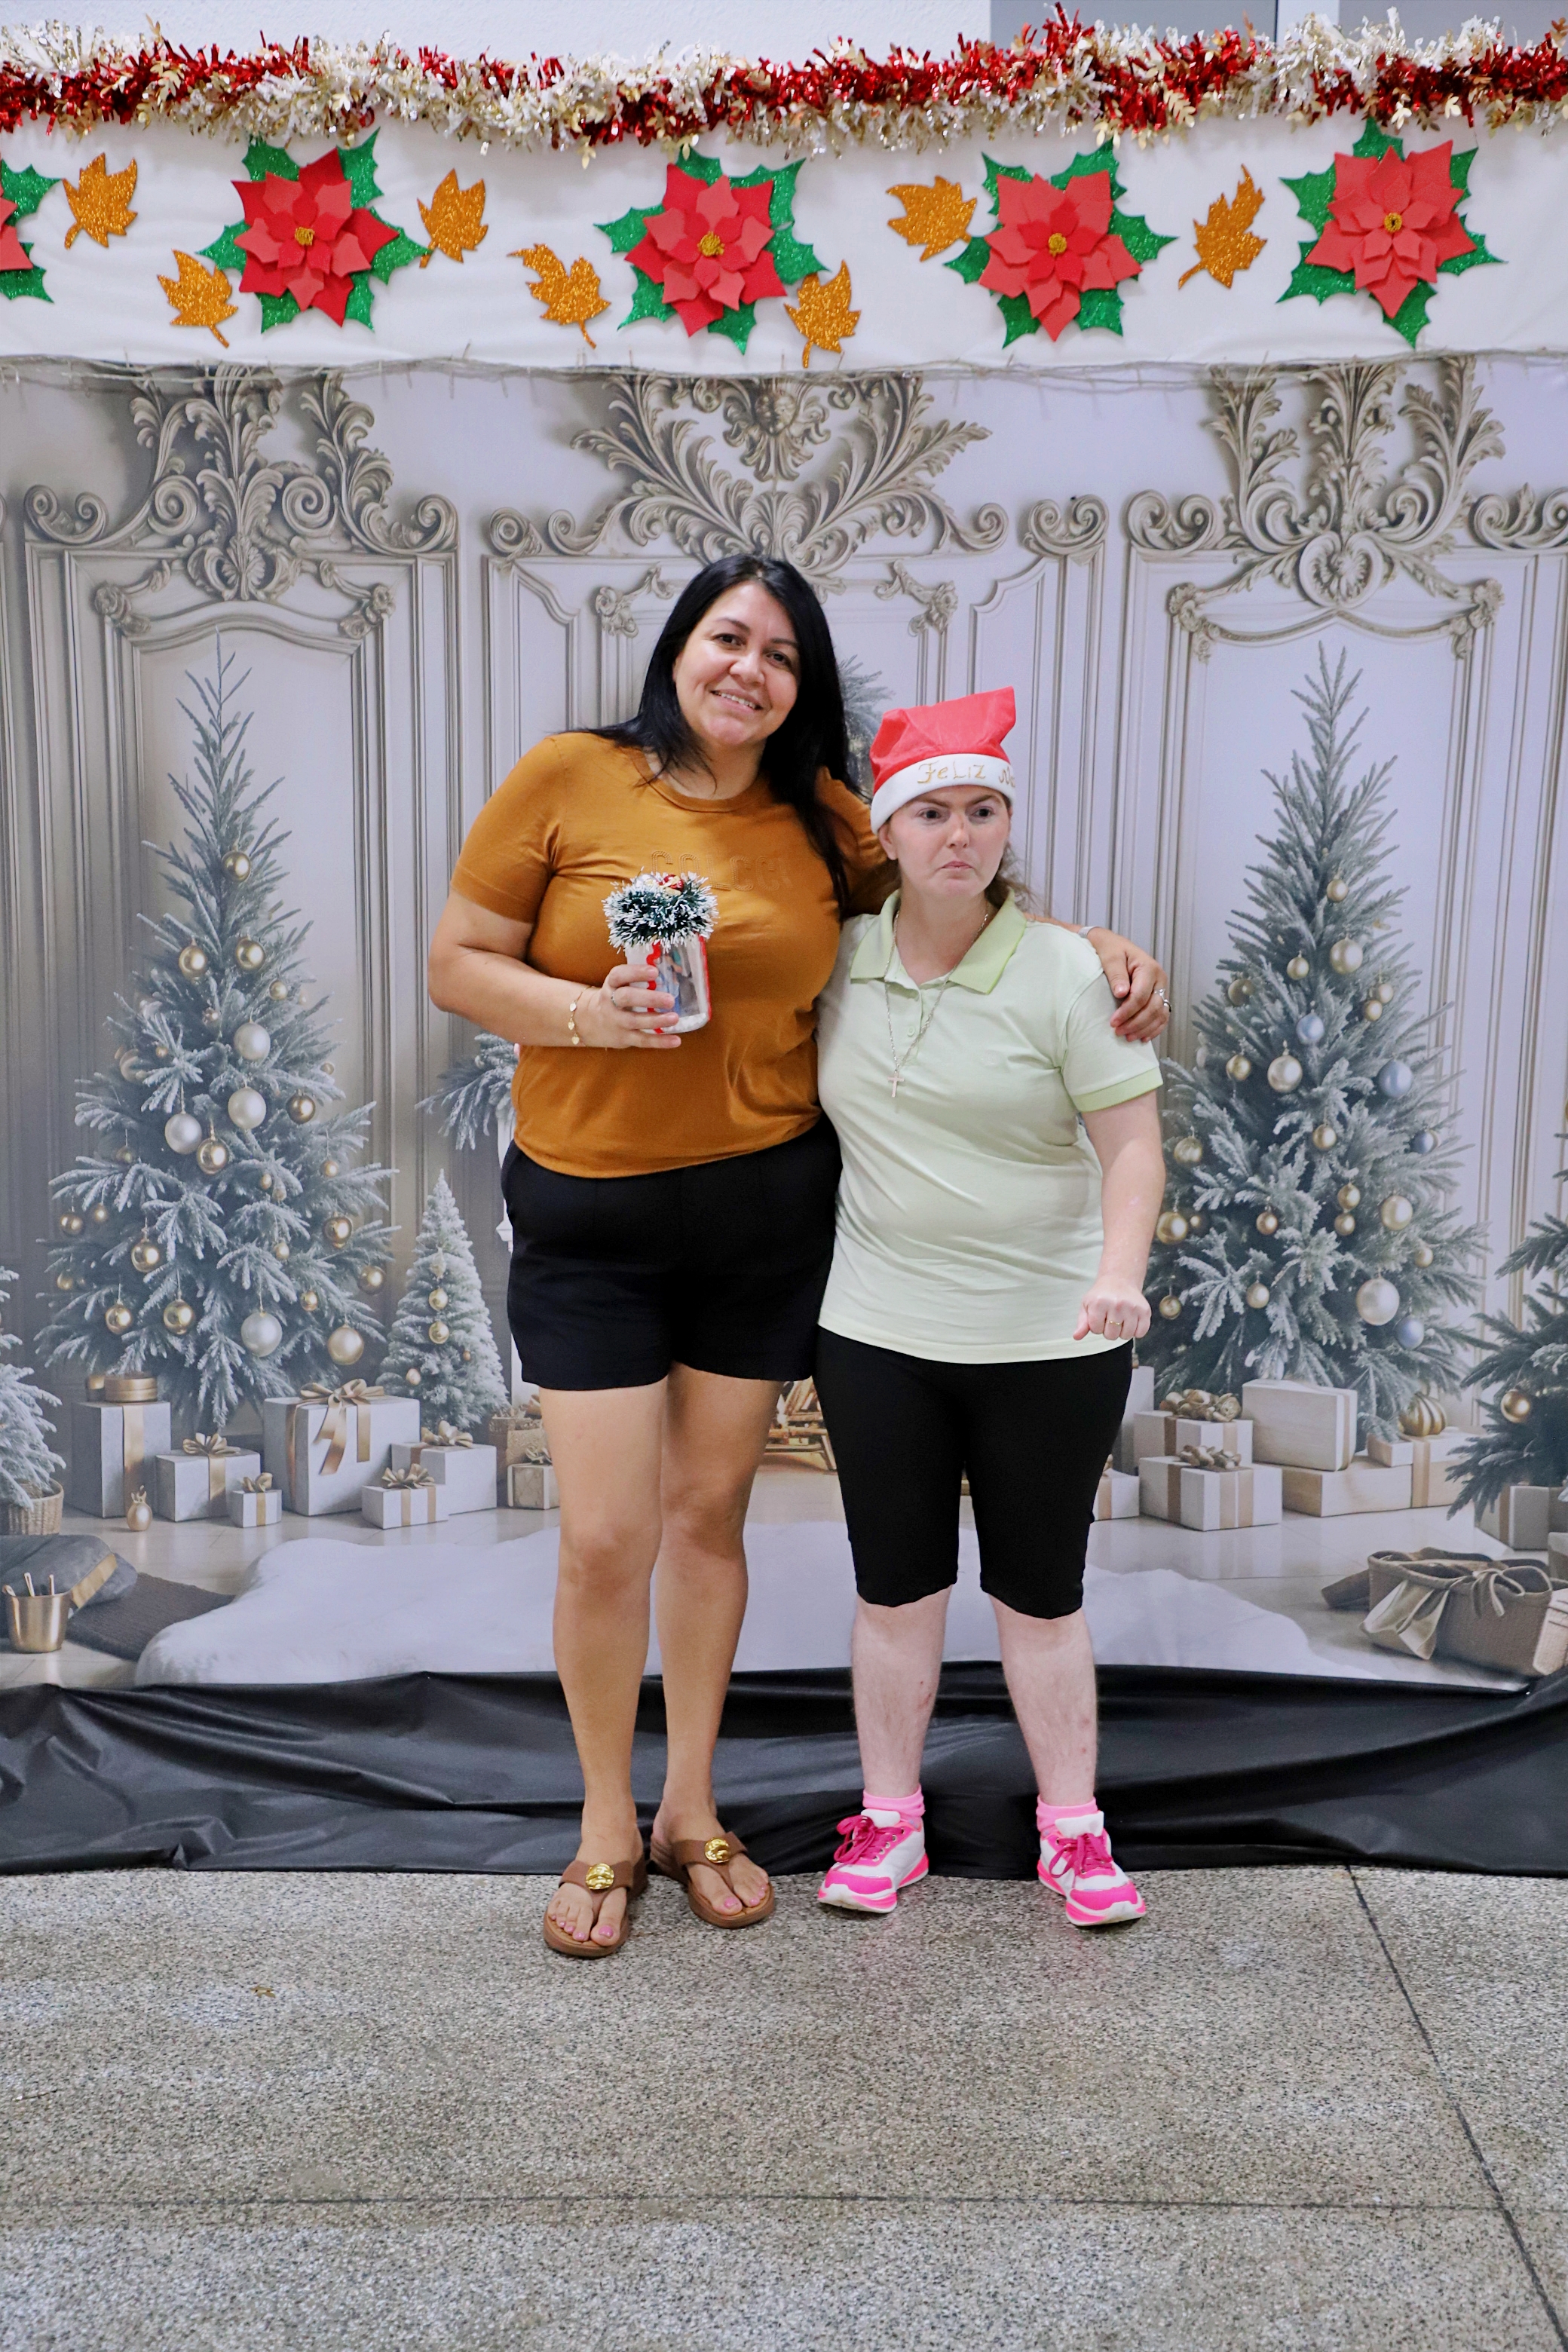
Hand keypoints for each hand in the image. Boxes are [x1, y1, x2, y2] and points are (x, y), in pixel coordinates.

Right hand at [577, 962, 681, 1050]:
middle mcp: (611, 1002)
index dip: (636, 972)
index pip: (619, 975)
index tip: (655, 972)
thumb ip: (638, 980)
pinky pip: (642, 1040)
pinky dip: (660, 1042)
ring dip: (656, 1020)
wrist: (590, 1021)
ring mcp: (616, 1022)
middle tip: (670, 999)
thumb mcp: (619, 985)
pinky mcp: (624, 1038)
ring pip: (635, 1021)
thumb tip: (673, 974)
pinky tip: (676, 1040)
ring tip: (674, 1018)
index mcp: (611, 984)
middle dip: (649, 998)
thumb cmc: (615, 998)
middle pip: (627, 998)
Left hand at [1074, 1277, 1151, 1345]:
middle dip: (1109, 1330)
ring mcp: (1132, 1308)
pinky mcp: (1145, 1310)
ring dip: (1122, 1331)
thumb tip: (1076, 1336)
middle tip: (1110, 1317)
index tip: (1099, 1316)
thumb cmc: (1102, 1295)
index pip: (1096, 1330)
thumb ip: (1082, 1323)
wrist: (1119, 1280)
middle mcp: (1117, 1304)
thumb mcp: (1087, 1305)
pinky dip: (1136, 1331)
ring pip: (1126, 1336)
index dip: (1096, 1326)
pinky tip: (1131, 1321)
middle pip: (1111, 1335)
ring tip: (1120, 1319)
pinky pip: (1141, 1333)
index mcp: (1099, 1303)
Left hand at [1085, 927, 1170, 1042]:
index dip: (1127, 1012)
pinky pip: (1162, 1016)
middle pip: (1153, 1008)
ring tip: (1127, 1037)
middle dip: (1136, 1023)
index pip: (1141, 996)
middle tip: (1118, 1032)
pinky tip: (1143, 1037)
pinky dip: (1154, 1028)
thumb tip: (1122, 994)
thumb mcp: (1110, 957)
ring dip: (1145, 1028)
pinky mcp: (1158, 996)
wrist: (1112, 945)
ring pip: (1160, 1014)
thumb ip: (1116, 975)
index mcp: (1149, 968)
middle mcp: (1159, 979)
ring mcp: (1161, 988)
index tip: (1113, 1022)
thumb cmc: (1109, 949)